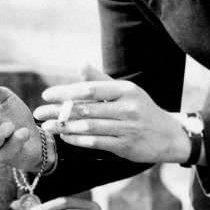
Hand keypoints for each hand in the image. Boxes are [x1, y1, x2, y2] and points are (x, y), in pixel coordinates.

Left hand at [34, 64, 190, 164]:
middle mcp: (127, 108)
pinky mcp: (125, 146)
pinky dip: (78, 140)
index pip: (90, 89)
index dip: (66, 92)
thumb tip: (80, 64)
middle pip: (86, 109)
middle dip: (58, 111)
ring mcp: (127, 128)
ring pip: (89, 127)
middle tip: (39, 112)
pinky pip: (96, 142)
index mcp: (125, 90)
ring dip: (64, 127)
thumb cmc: (142, 109)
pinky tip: (65, 136)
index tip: (46, 94)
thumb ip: (102, 80)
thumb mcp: (127, 91)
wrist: (169, 135)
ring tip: (48, 126)